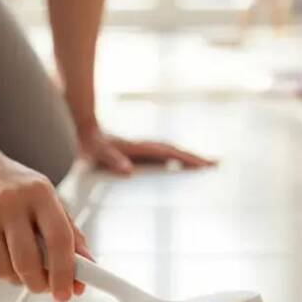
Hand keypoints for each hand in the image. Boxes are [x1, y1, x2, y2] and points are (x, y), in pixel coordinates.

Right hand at [0, 150, 89, 301]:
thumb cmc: (13, 186)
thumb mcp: (46, 198)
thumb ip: (69, 232)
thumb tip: (87, 270)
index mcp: (39, 193)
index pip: (59, 239)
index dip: (65, 272)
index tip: (67, 294)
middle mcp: (9, 202)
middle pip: (28, 262)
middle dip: (39, 284)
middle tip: (43, 287)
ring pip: (3, 270)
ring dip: (15, 278)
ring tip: (17, 262)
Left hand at [78, 127, 215, 175]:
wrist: (85, 130)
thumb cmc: (91, 145)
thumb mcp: (99, 153)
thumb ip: (112, 160)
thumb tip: (128, 170)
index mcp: (142, 148)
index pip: (171, 154)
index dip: (189, 159)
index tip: (205, 164)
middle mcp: (147, 147)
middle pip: (177, 153)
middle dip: (196, 159)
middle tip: (216, 164)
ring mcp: (146, 150)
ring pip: (173, 154)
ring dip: (189, 160)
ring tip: (206, 167)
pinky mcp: (142, 154)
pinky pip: (164, 158)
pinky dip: (177, 162)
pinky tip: (181, 170)